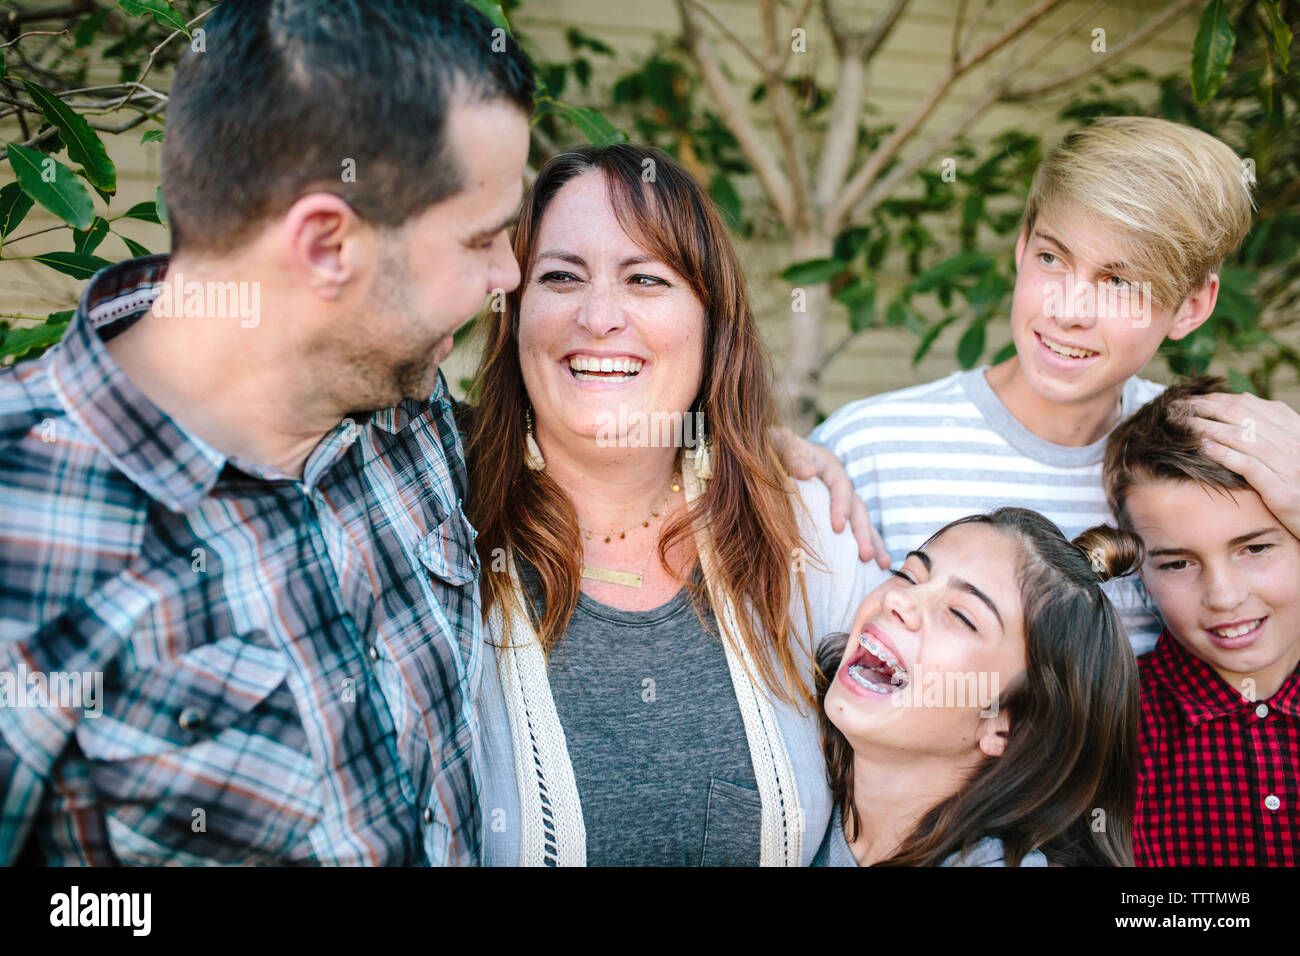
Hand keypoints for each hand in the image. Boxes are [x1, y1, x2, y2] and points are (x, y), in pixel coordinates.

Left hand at [771, 426, 890, 567]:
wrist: (774, 453)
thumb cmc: (774, 450)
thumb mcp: (780, 446)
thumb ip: (792, 455)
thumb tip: (808, 472)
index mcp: (828, 465)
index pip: (840, 485)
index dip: (841, 506)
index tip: (838, 528)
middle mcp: (840, 482)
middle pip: (857, 507)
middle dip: (862, 532)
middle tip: (864, 555)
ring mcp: (842, 499)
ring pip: (862, 521)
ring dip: (872, 542)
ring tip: (881, 564)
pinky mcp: (838, 514)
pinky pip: (855, 531)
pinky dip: (866, 545)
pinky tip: (876, 567)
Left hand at [1180, 391, 1299, 539]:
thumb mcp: (1290, 453)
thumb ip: (1269, 431)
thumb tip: (1240, 401)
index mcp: (1296, 430)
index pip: (1251, 405)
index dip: (1217, 399)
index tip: (1191, 399)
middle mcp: (1294, 443)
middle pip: (1243, 416)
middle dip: (1206, 409)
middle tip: (1177, 408)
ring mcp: (1290, 466)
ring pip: (1243, 437)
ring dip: (1208, 427)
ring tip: (1182, 425)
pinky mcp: (1283, 491)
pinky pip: (1249, 465)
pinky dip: (1224, 454)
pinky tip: (1202, 447)